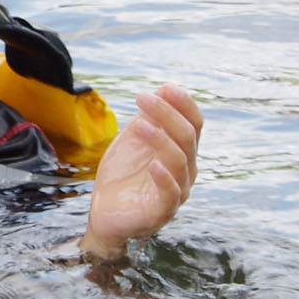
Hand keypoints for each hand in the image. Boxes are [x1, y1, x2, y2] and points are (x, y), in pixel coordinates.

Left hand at [81, 86, 202, 261]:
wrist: (104, 211)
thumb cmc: (122, 175)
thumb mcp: (132, 141)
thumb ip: (147, 119)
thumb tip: (163, 90)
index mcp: (182, 150)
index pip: (194, 123)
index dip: (183, 104)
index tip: (165, 87)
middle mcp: (186, 169)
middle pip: (188, 137)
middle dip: (167, 113)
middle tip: (143, 98)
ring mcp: (178, 190)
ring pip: (180, 160)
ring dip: (162, 139)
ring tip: (141, 124)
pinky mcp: (163, 210)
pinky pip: (171, 193)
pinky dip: (164, 177)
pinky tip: (153, 165)